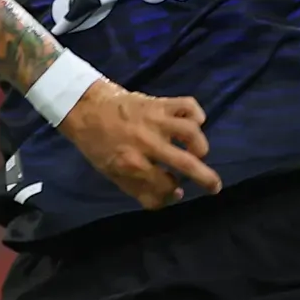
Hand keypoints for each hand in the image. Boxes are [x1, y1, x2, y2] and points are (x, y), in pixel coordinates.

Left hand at [60, 81, 220, 209]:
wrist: (85, 108)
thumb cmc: (98, 145)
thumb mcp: (112, 173)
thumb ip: (141, 189)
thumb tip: (174, 197)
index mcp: (131, 164)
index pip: (166, 186)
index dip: (172, 191)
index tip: (174, 188)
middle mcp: (147, 143)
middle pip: (186, 163)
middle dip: (206, 178)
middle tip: (215, 186)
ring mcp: (155, 120)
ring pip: (191, 132)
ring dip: (200, 145)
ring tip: (198, 152)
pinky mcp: (159, 103)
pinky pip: (188, 105)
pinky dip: (196, 114)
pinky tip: (194, 124)